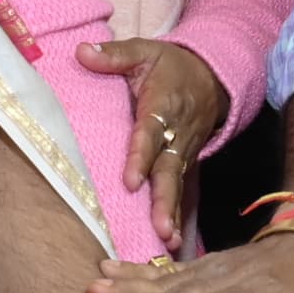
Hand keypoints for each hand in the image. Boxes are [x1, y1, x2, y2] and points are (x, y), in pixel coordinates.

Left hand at [79, 37, 231, 244]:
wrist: (211, 77)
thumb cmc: (170, 66)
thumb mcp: (144, 51)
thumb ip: (115, 55)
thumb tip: (81, 52)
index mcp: (162, 104)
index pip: (150, 132)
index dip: (140, 157)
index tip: (130, 181)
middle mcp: (175, 133)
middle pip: (169, 169)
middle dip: (164, 199)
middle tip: (160, 227)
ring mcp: (182, 152)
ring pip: (176, 185)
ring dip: (171, 213)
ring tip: (167, 241)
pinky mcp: (183, 164)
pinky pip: (179, 190)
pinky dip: (175, 215)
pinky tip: (170, 242)